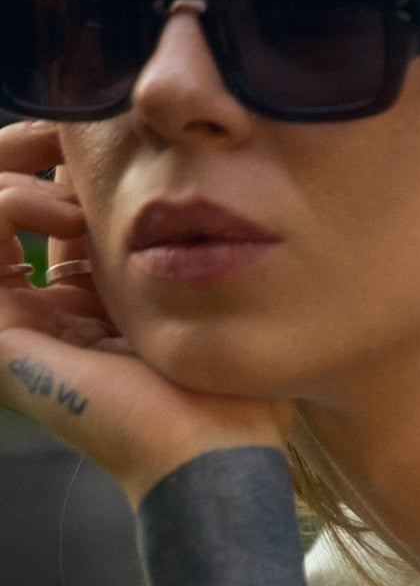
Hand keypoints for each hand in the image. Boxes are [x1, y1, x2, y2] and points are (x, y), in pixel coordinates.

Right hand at [0, 121, 295, 505]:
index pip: (64, 208)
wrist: (207, 448)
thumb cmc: (231, 394)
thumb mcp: (217, 303)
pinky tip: (64, 215)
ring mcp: (26, 323)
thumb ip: (197, 250)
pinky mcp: (3, 335)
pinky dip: (9, 201)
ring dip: (17, 170)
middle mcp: (57, 312)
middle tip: (66, 137)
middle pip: (17, 200)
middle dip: (32, 149)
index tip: (108, 138)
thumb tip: (195, 187)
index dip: (74, 160)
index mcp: (103, 307)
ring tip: (74, 194)